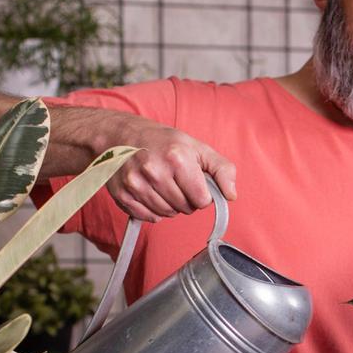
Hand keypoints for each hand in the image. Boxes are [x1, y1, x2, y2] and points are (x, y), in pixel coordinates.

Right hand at [107, 121, 236, 221]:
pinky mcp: (122, 195)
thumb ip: (222, 169)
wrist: (121, 135)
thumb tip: (231, 195)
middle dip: (186, 199)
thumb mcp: (197, 148)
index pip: (202, 200)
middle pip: (185, 208)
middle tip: (177, 182)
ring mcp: (136, 184)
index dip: (202, 194)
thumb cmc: (162, 142)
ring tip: (163, 185)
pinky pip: (148, 217)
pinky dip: (153, 210)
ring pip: (167, 214)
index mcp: (177, 159)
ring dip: (170, 205)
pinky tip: (151, 192)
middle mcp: (154, 172)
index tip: (194, 183)